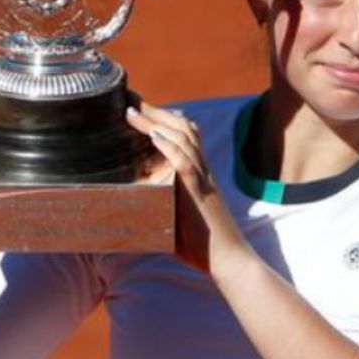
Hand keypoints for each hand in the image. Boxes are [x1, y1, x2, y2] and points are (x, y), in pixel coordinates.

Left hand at [126, 103, 252, 277]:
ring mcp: (202, 179)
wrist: (229, 259)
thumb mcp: (179, 217)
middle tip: (130, 99)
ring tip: (133, 110)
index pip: (185, 135)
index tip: (141, 108)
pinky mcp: (199, 192)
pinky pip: (185, 162)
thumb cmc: (204, 244)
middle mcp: (203, 170)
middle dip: (156, 111)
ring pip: (183, 139)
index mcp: (199, 173)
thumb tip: (135, 206)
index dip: (164, 118)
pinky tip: (154, 135)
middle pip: (183, 128)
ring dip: (157, 121)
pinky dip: (170, 146)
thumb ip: (162, 204)